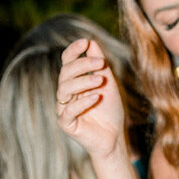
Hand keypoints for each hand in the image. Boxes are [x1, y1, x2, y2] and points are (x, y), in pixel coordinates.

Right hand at [56, 39, 126, 159]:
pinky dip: (82, 102)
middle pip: (65, 73)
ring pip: (64, 89)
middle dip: (83, 65)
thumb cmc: (110, 110)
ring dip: (83, 81)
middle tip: (101, 64)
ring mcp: (64, 109)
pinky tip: (96, 97)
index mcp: (73, 82)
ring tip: (100, 81)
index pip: (67, 62)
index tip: (85, 42)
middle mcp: (66, 94)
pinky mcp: (66, 124)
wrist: (114, 136)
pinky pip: (69, 110)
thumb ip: (99, 64)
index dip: (73, 51)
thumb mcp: (107, 83)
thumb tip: (91, 42)